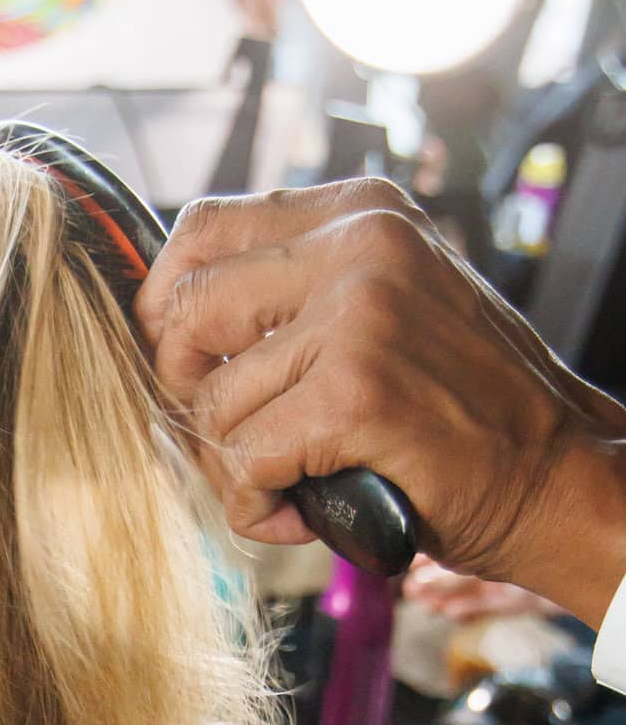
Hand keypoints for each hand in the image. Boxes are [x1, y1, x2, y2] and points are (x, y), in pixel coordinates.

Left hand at [135, 179, 625, 628]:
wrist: (558, 476)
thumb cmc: (462, 412)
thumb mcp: (383, 312)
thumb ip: (296, 297)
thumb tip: (170, 321)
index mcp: (360, 212)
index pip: (202, 231)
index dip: (167, 310)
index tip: (185, 368)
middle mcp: (360, 242)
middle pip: (186, 309)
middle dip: (186, 394)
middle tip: (231, 442)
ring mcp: (360, 312)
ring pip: (213, 401)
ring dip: (234, 470)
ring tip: (291, 486)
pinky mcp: (358, 390)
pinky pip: (247, 459)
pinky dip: (259, 507)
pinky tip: (304, 511)